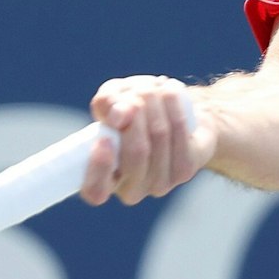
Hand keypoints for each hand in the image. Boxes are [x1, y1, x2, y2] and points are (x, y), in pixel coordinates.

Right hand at [79, 75, 212, 205]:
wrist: (176, 113)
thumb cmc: (134, 109)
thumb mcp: (112, 100)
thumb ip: (106, 104)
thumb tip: (119, 116)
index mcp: (103, 180)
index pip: (95, 190)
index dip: (99, 168)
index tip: (103, 138)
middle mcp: (130, 189)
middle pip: (136, 153)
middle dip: (136, 114)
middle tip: (135, 94)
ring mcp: (159, 183)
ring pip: (158, 136)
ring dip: (154, 103)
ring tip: (152, 88)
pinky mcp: (184, 171)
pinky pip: (178, 131)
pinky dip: (172, 105)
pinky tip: (169, 92)